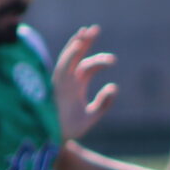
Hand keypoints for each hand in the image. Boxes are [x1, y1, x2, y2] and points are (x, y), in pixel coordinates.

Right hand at [52, 25, 118, 141]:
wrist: (54, 141)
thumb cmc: (69, 129)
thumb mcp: (90, 117)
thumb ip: (103, 104)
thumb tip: (114, 87)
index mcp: (76, 85)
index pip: (88, 66)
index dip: (100, 60)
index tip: (113, 61)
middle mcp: (67, 80)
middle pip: (76, 56)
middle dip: (85, 42)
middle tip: (95, 28)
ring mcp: (60, 82)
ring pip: (67, 59)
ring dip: (76, 45)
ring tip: (85, 32)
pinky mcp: (56, 86)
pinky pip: (62, 67)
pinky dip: (70, 56)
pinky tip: (78, 45)